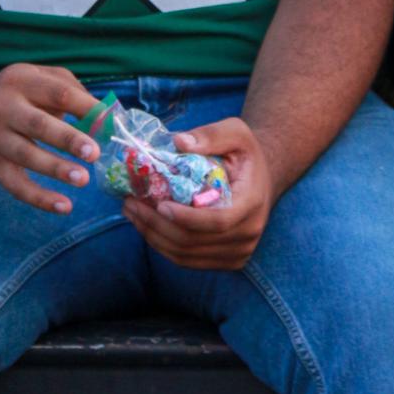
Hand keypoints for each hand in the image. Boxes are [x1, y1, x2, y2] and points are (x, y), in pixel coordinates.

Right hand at [0, 62, 101, 212]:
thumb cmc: (20, 95)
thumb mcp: (38, 78)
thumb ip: (70, 90)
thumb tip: (103, 117)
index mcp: (21, 81)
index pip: (57, 92)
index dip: (85, 106)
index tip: (108, 121)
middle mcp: (3, 107)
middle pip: (38, 124)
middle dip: (68, 139)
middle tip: (94, 153)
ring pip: (26, 155)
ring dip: (56, 169)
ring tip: (83, 179)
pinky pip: (16, 186)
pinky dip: (40, 198)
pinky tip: (65, 206)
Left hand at [122, 117, 274, 269]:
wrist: (262, 178)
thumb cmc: (245, 154)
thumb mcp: (236, 132)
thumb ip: (211, 135)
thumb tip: (179, 142)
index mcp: (251, 204)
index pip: (217, 221)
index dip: (186, 218)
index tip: (160, 204)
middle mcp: (247, 234)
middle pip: (194, 241)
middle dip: (157, 225)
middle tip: (131, 204)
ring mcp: (238, 252)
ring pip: (186, 255)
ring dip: (154, 237)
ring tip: (132, 213)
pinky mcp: (226, 261)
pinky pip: (188, 260)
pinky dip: (163, 246)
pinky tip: (146, 226)